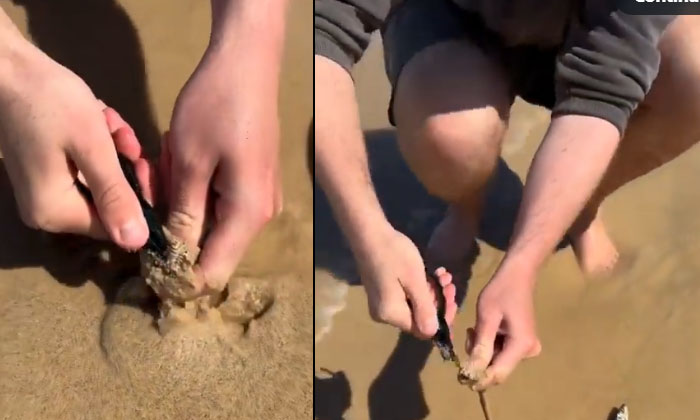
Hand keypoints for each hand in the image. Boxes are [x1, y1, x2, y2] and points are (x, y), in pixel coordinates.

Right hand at [0, 42, 150, 248]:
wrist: (7, 66)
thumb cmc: (50, 102)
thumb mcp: (93, 147)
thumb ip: (115, 195)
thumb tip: (137, 242)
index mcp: (55, 213)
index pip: (115, 225)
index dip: (137, 196)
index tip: (143, 161)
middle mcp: (46, 212)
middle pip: (109, 202)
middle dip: (123, 166)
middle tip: (121, 134)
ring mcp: (44, 191)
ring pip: (102, 180)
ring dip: (114, 150)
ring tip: (107, 121)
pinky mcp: (45, 171)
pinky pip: (86, 167)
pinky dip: (99, 144)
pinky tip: (98, 118)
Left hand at [163, 47, 281, 293]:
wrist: (248, 63)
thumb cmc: (216, 108)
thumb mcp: (189, 161)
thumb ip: (182, 216)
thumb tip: (173, 259)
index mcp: (247, 215)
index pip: (212, 273)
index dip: (178, 277)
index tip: (144, 259)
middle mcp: (261, 216)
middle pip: (212, 250)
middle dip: (176, 231)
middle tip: (155, 186)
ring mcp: (261, 199)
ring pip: (213, 225)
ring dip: (184, 205)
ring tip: (170, 163)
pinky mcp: (256, 183)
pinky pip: (221, 204)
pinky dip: (196, 190)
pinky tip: (185, 158)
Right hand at [356, 226, 456, 338]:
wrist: (369, 233)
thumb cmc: (394, 254)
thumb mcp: (414, 280)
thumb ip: (425, 308)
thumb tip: (433, 334)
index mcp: (391, 314)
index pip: (423, 330)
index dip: (441, 319)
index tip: (454, 301)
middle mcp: (384, 315)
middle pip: (419, 318)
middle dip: (438, 302)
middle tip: (449, 282)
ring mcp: (381, 304)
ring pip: (414, 306)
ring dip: (431, 292)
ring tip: (443, 275)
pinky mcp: (382, 293)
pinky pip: (405, 298)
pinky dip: (419, 288)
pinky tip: (431, 274)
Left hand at [465, 263, 540, 389]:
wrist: (518, 275)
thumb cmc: (501, 292)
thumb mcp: (486, 317)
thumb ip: (481, 346)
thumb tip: (472, 372)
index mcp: (521, 346)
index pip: (497, 374)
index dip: (478, 378)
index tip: (459, 374)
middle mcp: (527, 352)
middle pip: (497, 368)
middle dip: (478, 358)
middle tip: (470, 334)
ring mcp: (526, 348)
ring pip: (497, 360)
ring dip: (482, 349)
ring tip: (475, 328)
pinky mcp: (522, 343)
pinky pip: (501, 352)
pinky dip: (488, 344)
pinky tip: (484, 329)